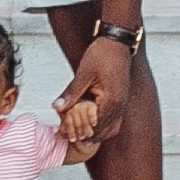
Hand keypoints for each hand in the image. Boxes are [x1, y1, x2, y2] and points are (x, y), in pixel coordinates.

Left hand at [61, 32, 135, 156]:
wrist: (117, 42)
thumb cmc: (102, 53)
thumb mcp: (83, 73)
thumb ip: (72, 93)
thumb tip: (57, 107)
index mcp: (111, 100)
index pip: (94, 125)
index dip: (78, 131)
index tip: (63, 134)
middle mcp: (120, 105)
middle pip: (102, 131)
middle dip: (84, 135)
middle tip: (66, 137)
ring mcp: (122, 104)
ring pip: (110, 129)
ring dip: (94, 134)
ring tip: (77, 136)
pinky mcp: (120, 101)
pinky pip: (114, 121)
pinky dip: (102, 127)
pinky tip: (90, 127)